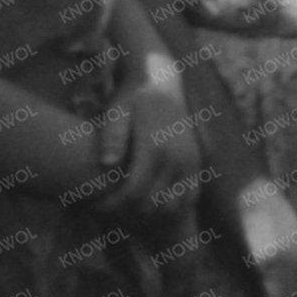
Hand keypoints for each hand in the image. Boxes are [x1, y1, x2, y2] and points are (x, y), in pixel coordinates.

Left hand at [93, 67, 203, 223]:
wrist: (164, 85)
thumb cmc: (134, 99)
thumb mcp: (118, 111)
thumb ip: (113, 137)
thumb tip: (107, 164)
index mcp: (156, 148)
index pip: (134, 193)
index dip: (113, 206)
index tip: (97, 207)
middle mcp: (178, 158)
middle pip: (152, 204)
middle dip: (128, 211)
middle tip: (110, 207)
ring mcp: (191, 162)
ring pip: (173, 206)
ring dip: (151, 212)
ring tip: (130, 205)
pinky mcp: (198, 163)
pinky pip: (190, 197)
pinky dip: (172, 205)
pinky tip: (151, 198)